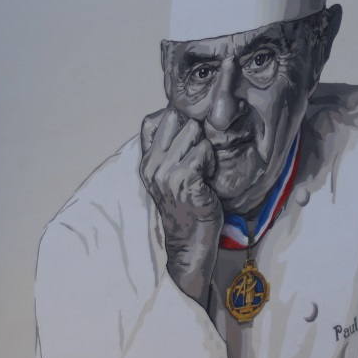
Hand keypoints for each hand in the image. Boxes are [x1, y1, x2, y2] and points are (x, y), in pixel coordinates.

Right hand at [139, 109, 221, 303]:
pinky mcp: (184, 180)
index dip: (174, 121)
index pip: (152, 120)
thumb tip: (179, 116)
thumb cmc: (185, 205)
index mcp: (146, 161)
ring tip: (203, 169)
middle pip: (175, 118)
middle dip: (193, 132)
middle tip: (198, 157)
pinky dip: (211, 160)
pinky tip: (208, 178)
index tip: (185, 140)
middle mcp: (152, 165)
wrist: (189, 241)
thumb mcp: (167, 175)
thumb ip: (167, 150)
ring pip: (193, 131)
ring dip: (205, 147)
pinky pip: (204, 150)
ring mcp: (166, 173)